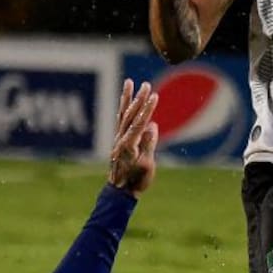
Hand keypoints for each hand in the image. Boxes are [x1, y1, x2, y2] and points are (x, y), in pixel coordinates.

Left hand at [108, 79, 158, 194]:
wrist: (120, 190)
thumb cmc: (135, 180)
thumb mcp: (146, 164)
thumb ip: (149, 144)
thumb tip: (152, 125)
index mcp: (128, 145)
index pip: (139, 123)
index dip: (147, 109)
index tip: (154, 96)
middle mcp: (120, 139)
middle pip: (130, 114)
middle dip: (138, 98)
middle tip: (146, 84)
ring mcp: (118, 138)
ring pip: (123, 114)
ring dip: (127, 98)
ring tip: (129, 82)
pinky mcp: (118, 140)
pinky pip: (121, 120)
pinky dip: (124, 109)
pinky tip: (126, 101)